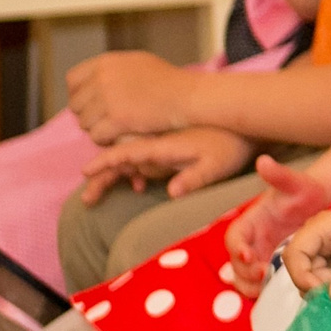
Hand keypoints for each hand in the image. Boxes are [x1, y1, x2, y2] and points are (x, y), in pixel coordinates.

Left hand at [66, 51, 197, 142]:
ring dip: (97, 128)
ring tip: (116, 127)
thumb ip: (112, 70)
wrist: (187, 96)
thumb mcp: (136, 63)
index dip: (78, 94)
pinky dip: (106, 139)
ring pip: (85, 123)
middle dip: (88, 115)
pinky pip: (97, 135)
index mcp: (106, 62)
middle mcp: (103, 78)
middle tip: (106, 119)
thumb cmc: (168, 81)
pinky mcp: (117, 119)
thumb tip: (90, 81)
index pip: (73, 80)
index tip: (89, 103)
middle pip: (76, 105)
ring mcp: (109, 99)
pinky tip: (120, 135)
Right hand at [77, 126, 256, 204]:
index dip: (105, 162)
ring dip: (113, 177)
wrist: (244, 130)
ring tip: (94, 198)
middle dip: (101, 177)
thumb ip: (195, 178)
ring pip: (129, 162)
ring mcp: (163, 149)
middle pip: (122, 160)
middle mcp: (159, 146)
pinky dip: (134, 175)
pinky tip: (139, 188)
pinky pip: (144, 163)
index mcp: (165, 146)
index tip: (86, 172)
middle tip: (87, 200)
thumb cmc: (231, 147)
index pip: (127, 153)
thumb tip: (173, 192)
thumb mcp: (217, 166)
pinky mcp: (170, 153)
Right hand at [225, 153, 330, 288]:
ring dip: (251, 284)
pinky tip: (280, 290)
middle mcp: (252, 240)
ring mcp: (261, 255)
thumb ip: (279, 175)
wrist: (323, 204)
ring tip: (267, 286)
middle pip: (235, 262)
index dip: (237, 247)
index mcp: (250, 221)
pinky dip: (264, 289)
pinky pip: (260, 283)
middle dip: (244, 271)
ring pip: (244, 276)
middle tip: (263, 275)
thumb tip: (263, 161)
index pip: (233, 237)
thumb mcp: (296, 182)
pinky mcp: (273, 265)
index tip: (249, 254)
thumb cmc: (306, 191)